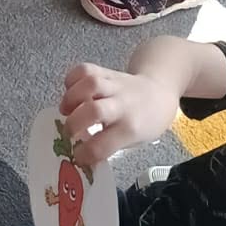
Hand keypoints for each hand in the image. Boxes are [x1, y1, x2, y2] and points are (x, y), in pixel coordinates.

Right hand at [59, 61, 179, 166]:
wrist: (159, 92)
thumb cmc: (146, 122)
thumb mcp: (134, 141)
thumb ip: (108, 145)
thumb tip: (81, 151)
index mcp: (131, 129)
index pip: (101, 145)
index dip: (83, 154)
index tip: (77, 156)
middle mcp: (122, 105)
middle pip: (94, 111)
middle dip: (73, 124)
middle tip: (68, 131)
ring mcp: (114, 86)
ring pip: (89, 84)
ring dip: (70, 98)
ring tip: (65, 109)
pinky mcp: (106, 72)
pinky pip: (85, 69)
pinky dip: (72, 79)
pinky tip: (70, 91)